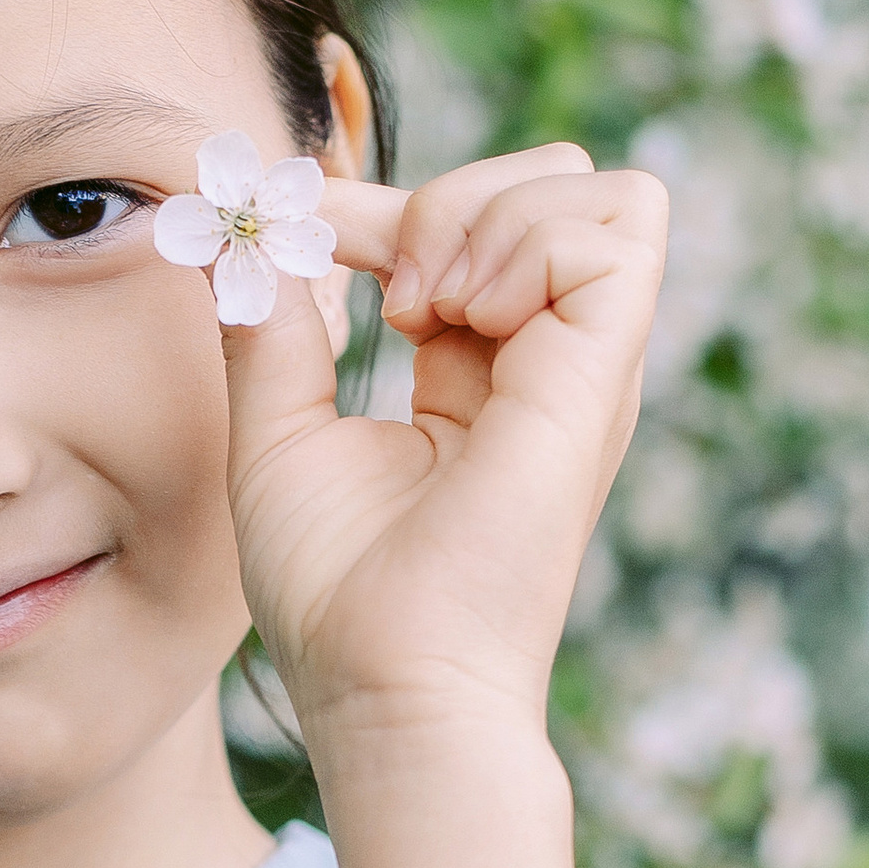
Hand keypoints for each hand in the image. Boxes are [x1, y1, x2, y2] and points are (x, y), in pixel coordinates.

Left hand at [219, 142, 667, 757]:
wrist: (388, 685)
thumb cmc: (337, 597)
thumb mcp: (278, 434)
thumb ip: (271, 334)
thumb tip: (251, 241)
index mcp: (485, 376)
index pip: (471, 230)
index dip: (382, 207)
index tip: (305, 233)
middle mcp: (549, 364)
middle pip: (554, 182)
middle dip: (453, 194)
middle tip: (386, 291)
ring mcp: (586, 369)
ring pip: (597, 190)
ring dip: (490, 212)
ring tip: (421, 310)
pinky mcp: (603, 377)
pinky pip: (617, 228)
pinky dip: (526, 239)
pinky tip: (459, 319)